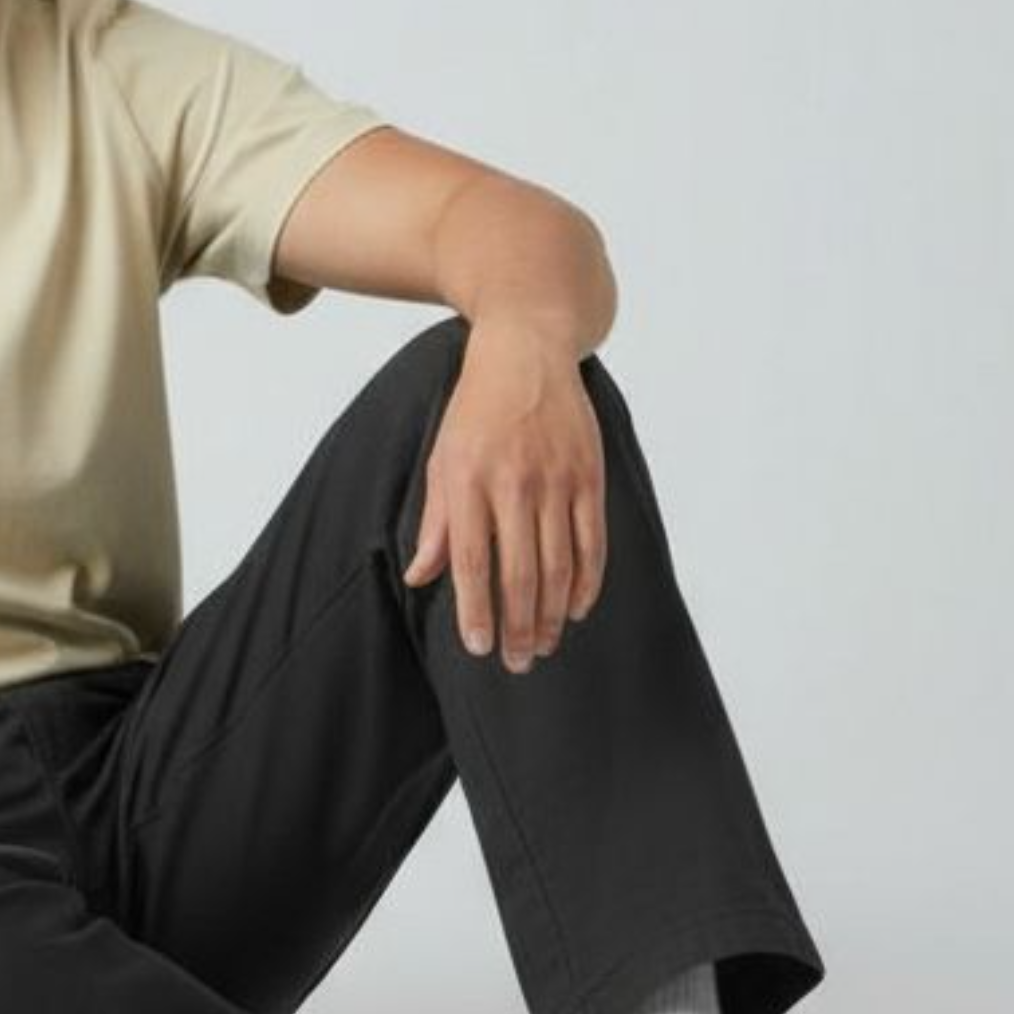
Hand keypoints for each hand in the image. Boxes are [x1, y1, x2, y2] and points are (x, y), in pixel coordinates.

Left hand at [401, 321, 606, 671]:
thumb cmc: (476, 410)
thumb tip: (421, 578)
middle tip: (516, 663)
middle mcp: (514, 482)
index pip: (470, 561)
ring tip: (542, 647)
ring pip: (559, 565)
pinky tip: (576, 609)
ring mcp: (556, 478)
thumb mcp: (441, 458)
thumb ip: (435, 521)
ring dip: (552, 614)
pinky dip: (587, 582)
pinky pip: (592, 542)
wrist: (527, 351)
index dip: (476, 610)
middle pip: (519, 572)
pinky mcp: (589, 474)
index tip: (479, 647)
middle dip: (518, 626)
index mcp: (468, 479)